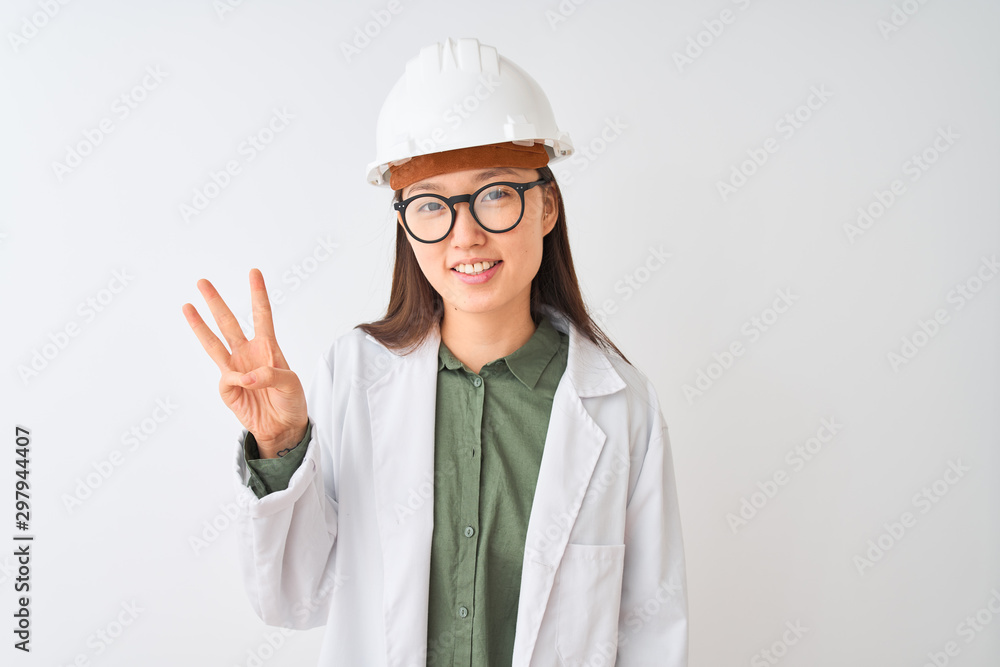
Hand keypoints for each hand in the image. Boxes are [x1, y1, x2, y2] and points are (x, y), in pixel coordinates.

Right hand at [182, 268, 307, 458]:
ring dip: (200, 325)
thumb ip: (270, 375)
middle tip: (202, 282)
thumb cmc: (290, 401)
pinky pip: (228, 379)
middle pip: (229, 322)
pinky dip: (237, 381)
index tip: (254, 272)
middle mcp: (248, 353)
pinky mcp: (227, 388)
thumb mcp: (291, 384)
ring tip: (187, 306)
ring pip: (213, 343)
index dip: (258, 294)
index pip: (262, 315)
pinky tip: (246, 387)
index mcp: (267, 347)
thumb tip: (245, 377)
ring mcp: (235, 369)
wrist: (282, 427)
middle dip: (216, 302)